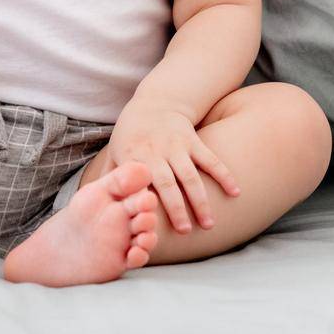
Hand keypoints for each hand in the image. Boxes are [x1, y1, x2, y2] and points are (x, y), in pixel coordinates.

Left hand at [106, 100, 239, 232]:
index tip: (150, 224)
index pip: (139, 184)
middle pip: (168, 184)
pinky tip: (236, 192)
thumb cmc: (131, 134)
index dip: (145, 203)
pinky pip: (211, 160)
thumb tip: (98, 206)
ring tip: (209, 224)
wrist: (155, 101)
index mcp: (133, 157)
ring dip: (201, 200)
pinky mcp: (194, 140)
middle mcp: (156, 151)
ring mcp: (177, 145)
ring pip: (192, 176)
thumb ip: (110, 178)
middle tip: (185, 232)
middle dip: (177, 209)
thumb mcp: (115, 151)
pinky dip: (224, 175)